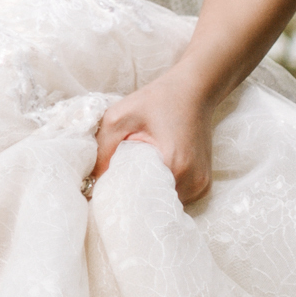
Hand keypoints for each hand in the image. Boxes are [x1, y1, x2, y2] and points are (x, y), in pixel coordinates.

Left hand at [90, 66, 217, 207]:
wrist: (194, 91)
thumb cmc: (157, 100)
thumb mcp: (119, 117)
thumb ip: (103, 150)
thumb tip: (91, 182)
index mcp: (175, 165)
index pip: (143, 201)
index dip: (121, 199)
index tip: (105, 195)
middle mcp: (193, 181)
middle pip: (155, 206)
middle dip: (133, 200)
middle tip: (114, 189)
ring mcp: (201, 184)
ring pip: (166, 203)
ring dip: (149, 196)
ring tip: (132, 180)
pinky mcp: (204, 183)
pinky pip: (177, 197)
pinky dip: (162, 191)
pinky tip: (150, 176)